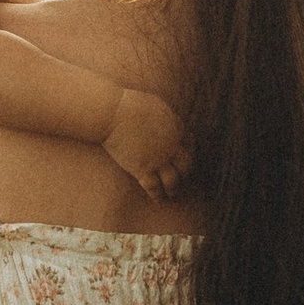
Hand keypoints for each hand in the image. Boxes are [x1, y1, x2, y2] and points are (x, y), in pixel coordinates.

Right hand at [104, 84, 190, 198]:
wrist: (114, 113)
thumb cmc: (130, 104)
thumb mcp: (157, 106)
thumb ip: (166, 117)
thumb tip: (167, 121)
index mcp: (177, 129)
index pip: (189, 145)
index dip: (188, 154)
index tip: (185, 159)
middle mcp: (172, 146)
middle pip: (185, 165)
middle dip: (184, 174)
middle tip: (182, 179)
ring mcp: (158, 159)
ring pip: (173, 180)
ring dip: (173, 189)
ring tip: (172, 194)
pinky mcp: (143, 169)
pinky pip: (154, 187)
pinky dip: (157, 196)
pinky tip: (158, 200)